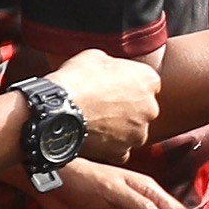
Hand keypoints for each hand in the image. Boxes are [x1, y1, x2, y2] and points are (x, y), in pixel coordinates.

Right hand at [47, 49, 164, 160]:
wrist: (58, 109)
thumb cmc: (77, 79)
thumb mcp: (95, 57)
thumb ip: (112, 64)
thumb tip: (109, 69)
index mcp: (148, 80)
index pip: (147, 83)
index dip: (129, 84)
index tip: (115, 86)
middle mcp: (150, 108)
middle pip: (143, 108)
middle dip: (127, 107)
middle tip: (104, 104)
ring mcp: (138, 132)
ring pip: (133, 131)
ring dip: (120, 128)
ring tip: (96, 121)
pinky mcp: (122, 152)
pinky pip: (120, 150)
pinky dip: (110, 146)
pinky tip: (95, 137)